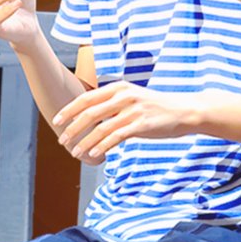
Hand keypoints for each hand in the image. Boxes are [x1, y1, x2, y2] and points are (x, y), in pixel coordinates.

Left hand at [50, 82, 202, 161]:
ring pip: (101, 127)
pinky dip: (102, 146)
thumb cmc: (154, 107)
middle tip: (62, 140)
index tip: (56, 121)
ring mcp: (132, 110)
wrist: (183, 111)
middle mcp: (123, 96)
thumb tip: (89, 117)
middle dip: (72, 128)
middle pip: (89, 113)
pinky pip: (116, 137)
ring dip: (85, 142)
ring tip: (75, 152)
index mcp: (117, 88)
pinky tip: (94, 154)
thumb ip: (112, 104)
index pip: (86, 98)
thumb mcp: (131, 98)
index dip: (69, 110)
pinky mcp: (141, 125)